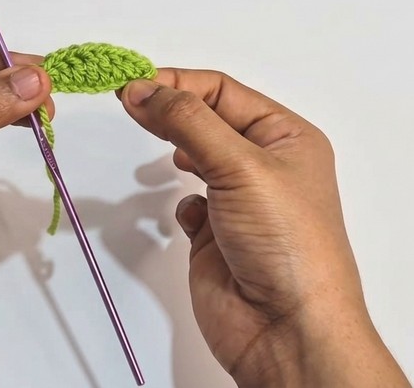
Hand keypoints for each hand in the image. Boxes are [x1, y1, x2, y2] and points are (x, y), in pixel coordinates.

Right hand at [120, 70, 408, 387]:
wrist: (286, 329)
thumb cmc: (288, 245)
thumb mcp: (241, 166)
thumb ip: (187, 121)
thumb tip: (143, 88)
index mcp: (287, 137)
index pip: (223, 91)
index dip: (177, 83)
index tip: (132, 84)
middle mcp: (265, 165)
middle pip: (206, 118)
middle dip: (168, 109)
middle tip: (125, 102)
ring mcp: (239, 201)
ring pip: (195, 157)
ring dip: (174, 150)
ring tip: (152, 145)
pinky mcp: (217, 236)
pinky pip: (189, 204)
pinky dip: (180, 204)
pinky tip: (189, 213)